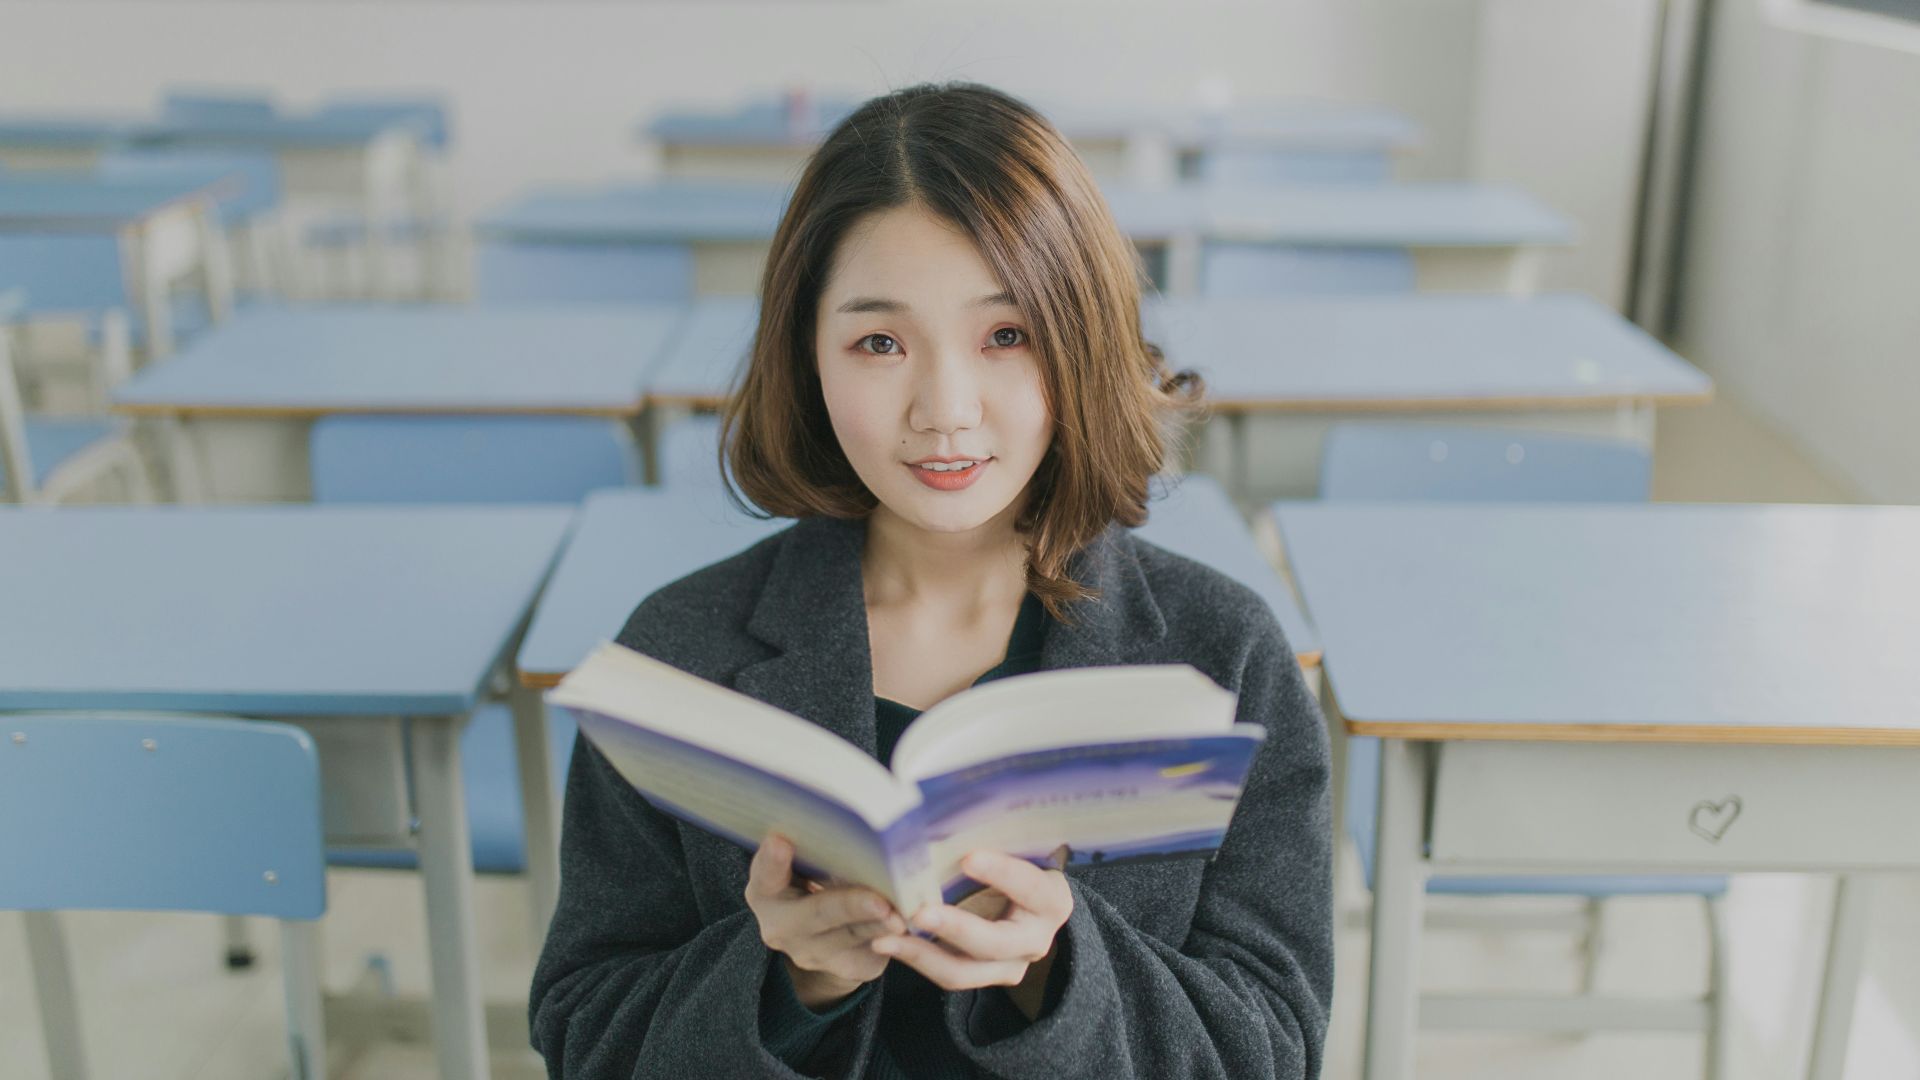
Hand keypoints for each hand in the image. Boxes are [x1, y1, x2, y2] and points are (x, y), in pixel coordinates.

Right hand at [745, 833, 904, 1009]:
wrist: (822, 935)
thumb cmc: (816, 878)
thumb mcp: (806, 863)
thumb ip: (818, 846)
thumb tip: (857, 804)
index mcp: (766, 892)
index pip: (765, 874)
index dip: (772, 859)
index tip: (780, 840)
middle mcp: (782, 927)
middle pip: (819, 913)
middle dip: (851, 905)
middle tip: (878, 901)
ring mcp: (813, 952)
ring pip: (852, 935)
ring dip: (880, 925)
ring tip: (902, 917)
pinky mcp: (848, 966)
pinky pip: (873, 950)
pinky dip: (894, 936)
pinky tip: (911, 924)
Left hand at [869, 850, 1072, 1012]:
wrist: (1028, 903)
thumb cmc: (1018, 863)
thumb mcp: (1017, 850)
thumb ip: (995, 838)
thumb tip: (955, 803)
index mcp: (1051, 900)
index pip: (1030, 887)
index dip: (1002, 873)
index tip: (968, 857)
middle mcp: (1036, 939)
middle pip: (994, 942)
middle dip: (955, 927)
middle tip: (919, 912)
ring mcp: (1011, 966)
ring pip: (964, 971)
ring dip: (922, 954)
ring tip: (886, 937)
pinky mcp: (985, 978)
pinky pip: (949, 975)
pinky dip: (917, 959)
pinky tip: (887, 942)